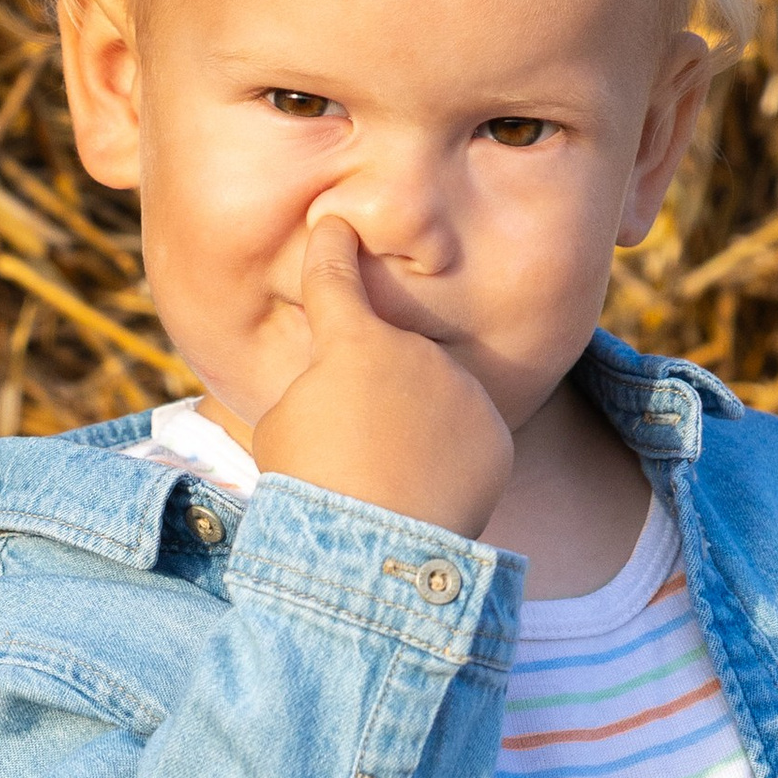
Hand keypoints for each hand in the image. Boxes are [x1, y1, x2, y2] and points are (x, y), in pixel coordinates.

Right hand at [250, 217, 511, 536]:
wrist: (368, 551)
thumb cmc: (307, 487)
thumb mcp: (282, 426)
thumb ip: (316, 388)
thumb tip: (339, 389)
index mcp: (352, 341)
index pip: (334, 276)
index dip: (331, 248)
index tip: (336, 226)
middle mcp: (415, 350)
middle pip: (388, 360)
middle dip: (372, 393)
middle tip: (350, 451)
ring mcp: (461, 390)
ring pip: (431, 398)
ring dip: (413, 427)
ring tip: (389, 480)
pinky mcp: (494, 434)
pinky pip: (466, 436)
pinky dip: (448, 460)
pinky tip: (424, 493)